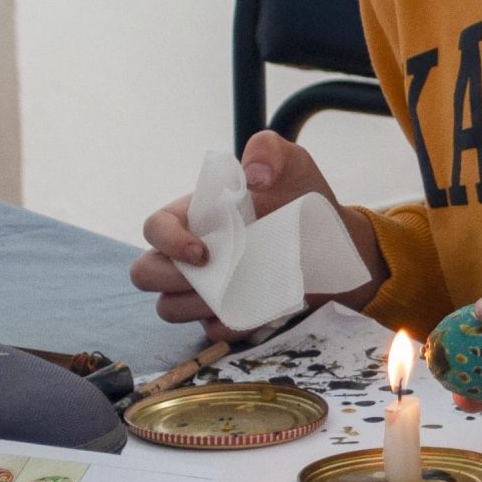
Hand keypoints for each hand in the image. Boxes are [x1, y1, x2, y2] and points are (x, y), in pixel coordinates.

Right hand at [127, 131, 381, 338]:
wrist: (335, 243)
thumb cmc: (302, 198)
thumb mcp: (292, 164)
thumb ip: (268, 150)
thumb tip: (253, 173)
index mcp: (195, 216)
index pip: (154, 228)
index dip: (167, 241)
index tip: (203, 252)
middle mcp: (191, 253)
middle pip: (146, 273)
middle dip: (170, 279)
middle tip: (214, 274)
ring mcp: (206, 287)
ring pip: (169, 308)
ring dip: (195, 306)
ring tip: (238, 291)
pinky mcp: (227, 314)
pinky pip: (211, 332)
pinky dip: (230, 325)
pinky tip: (259, 310)